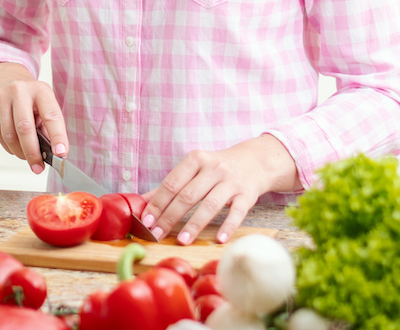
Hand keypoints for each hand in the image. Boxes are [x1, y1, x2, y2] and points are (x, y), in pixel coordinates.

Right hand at [0, 62, 68, 174]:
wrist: (0, 75)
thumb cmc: (27, 94)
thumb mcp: (42, 101)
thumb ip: (46, 124)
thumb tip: (51, 152)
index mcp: (40, 90)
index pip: (51, 115)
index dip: (58, 136)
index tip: (61, 154)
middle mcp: (20, 92)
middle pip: (25, 128)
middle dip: (33, 152)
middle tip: (38, 167)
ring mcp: (2, 99)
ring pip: (10, 135)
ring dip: (20, 153)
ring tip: (27, 157)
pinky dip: (9, 147)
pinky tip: (15, 147)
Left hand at [138, 134, 300, 244]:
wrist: (255, 161)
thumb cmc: (217, 168)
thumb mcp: (194, 168)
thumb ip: (172, 184)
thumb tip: (144, 201)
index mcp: (196, 159)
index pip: (172, 183)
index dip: (157, 203)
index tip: (146, 220)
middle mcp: (213, 168)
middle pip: (188, 195)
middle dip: (170, 217)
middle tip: (157, 234)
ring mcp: (231, 182)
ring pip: (210, 205)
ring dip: (194, 224)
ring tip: (182, 240)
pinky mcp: (247, 195)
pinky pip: (237, 212)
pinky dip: (228, 226)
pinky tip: (219, 239)